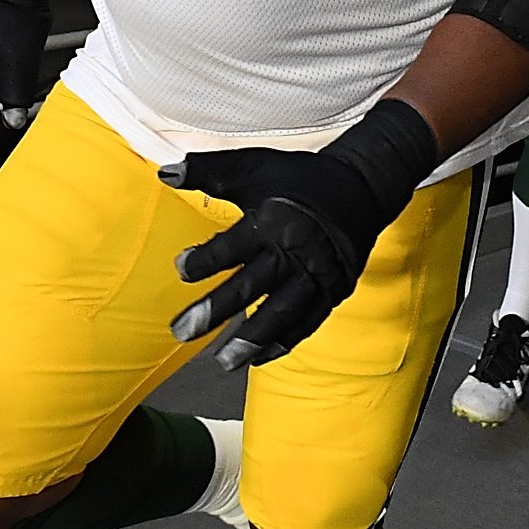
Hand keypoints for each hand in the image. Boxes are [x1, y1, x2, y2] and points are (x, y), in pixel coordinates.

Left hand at [161, 100, 438, 369]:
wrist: (363, 187)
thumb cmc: (300, 178)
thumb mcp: (256, 166)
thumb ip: (210, 170)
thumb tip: (166, 172)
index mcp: (274, 219)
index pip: (234, 245)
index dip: (206, 258)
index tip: (180, 268)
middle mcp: (296, 250)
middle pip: (253, 285)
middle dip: (216, 310)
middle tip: (182, 332)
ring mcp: (318, 274)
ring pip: (282, 311)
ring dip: (252, 338)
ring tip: (223, 362)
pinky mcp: (335, 290)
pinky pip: (308, 321)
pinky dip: (285, 341)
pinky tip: (259, 359)